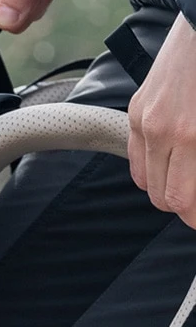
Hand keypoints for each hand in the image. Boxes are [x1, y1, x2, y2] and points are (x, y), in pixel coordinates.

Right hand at [128, 15, 195, 229]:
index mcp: (192, 135)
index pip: (184, 201)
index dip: (194, 216)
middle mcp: (164, 131)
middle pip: (165, 199)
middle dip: (185, 207)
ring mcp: (144, 120)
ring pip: (148, 184)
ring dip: (169, 190)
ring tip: (189, 181)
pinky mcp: (136, 109)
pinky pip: (138, 157)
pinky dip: (153, 168)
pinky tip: (173, 160)